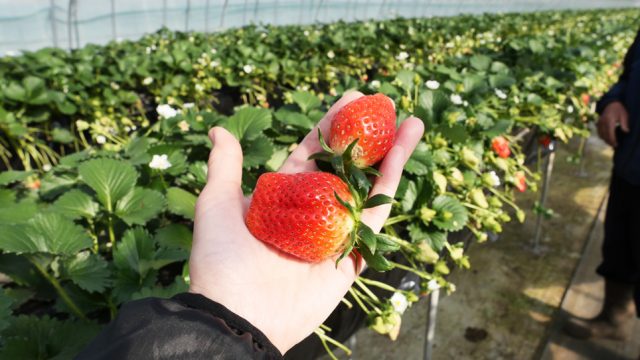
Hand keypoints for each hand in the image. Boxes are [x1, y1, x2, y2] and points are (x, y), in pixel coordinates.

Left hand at [188, 91, 423, 353]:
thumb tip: (218, 130)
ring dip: (391, 154)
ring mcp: (334, 233)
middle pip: (346, 166)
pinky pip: (375, 216)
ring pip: (368, 186)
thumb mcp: (215, 204)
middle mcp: (312, 212)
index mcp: (282, 198)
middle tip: (382, 104)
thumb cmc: (221, 260)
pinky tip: (403, 154)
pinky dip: (391, 185)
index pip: (312, 153)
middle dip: (366, 135)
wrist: (238, 314)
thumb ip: (224, 167)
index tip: (349, 99)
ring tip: (410, 122)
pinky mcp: (352, 254)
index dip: (330, 126)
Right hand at [597, 101, 628, 146]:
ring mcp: (599, 123)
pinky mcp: (598, 123)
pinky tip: (606, 138)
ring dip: (605, 139)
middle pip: (604, 135)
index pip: (610, 133)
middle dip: (609, 141)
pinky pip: (599, 132)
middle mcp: (603, 122)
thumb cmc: (619, 109)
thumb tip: (626, 131)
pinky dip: (602, 136)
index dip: (612, 140)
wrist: (610, 103)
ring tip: (611, 142)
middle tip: (614, 145)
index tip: (616, 144)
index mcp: (609, 121)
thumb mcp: (624, 115)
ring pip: (600, 134)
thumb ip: (624, 123)